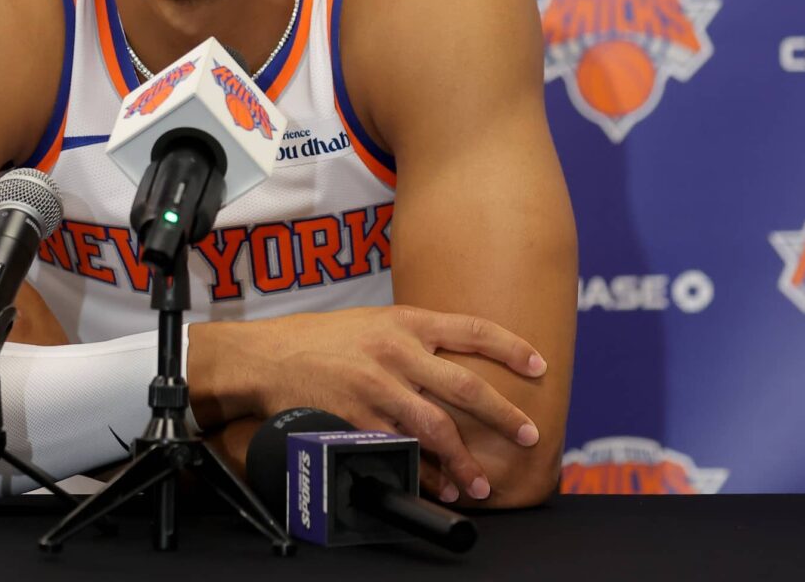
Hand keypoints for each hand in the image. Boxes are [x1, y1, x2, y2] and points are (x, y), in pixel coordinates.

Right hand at [189, 305, 546, 501]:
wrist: (266, 357)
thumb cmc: (318, 339)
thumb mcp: (371, 321)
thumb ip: (413, 338)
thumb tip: (454, 362)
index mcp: (404, 320)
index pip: (472, 328)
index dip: (512, 347)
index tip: (539, 366)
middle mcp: (396, 350)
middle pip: (466, 385)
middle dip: (504, 414)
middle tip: (528, 434)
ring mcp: (377, 386)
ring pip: (437, 427)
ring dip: (464, 460)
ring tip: (480, 484)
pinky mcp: (356, 418)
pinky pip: (400, 450)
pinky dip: (423, 472)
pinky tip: (434, 484)